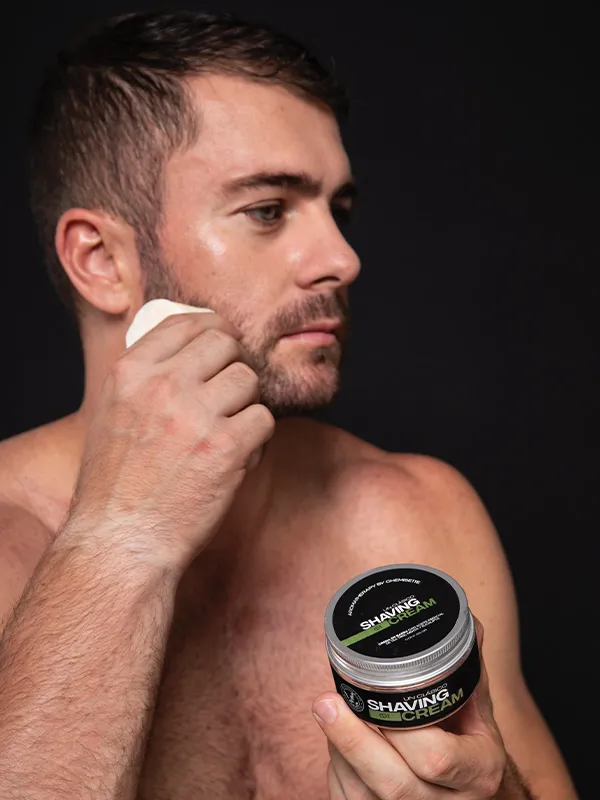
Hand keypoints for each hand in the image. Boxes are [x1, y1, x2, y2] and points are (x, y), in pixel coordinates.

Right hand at [65, 312, 274, 572]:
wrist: (122, 543)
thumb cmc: (116, 485)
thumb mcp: (112, 413)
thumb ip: (147, 376)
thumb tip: (192, 347)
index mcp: (130, 372)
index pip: (188, 322)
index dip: (214, 332)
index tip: (221, 350)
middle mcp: (162, 386)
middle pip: (226, 344)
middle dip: (233, 367)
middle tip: (229, 395)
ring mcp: (195, 415)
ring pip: (249, 380)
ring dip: (245, 405)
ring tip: (227, 434)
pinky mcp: (226, 447)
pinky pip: (264, 420)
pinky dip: (257, 441)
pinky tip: (236, 459)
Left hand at [314, 623, 507, 798]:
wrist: (475, 795)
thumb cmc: (470, 742)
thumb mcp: (478, 706)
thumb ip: (466, 665)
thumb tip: (461, 617)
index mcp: (479, 772)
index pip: (436, 758)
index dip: (400, 729)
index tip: (376, 695)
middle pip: (393, 784)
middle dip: (352, 741)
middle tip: (323, 702)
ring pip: (364, 797)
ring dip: (339, 752)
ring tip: (330, 713)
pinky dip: (337, 771)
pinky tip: (338, 743)